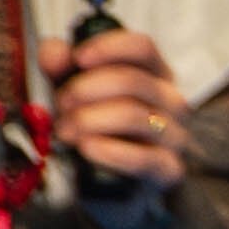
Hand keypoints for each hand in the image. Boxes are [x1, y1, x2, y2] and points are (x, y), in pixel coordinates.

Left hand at [50, 21, 193, 211]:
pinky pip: (144, 158)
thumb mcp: (71, 87)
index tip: (78, 57)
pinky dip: (110, 151)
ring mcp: (174, 135)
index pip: (142, 47)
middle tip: (60, 103)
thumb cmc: (93, 122)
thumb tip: (55, 53)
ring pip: (135, 116)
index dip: (109, 47)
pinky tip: (87, 148)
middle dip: (87, 89)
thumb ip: (60, 65)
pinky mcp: (169, 169)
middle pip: (134, 81)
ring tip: (65, 130)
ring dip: (90, 120)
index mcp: (152, 72)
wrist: (109, 181)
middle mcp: (170, 100)